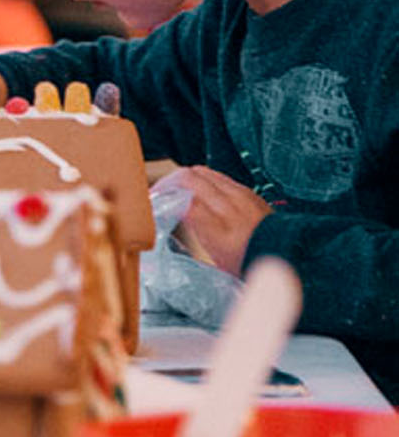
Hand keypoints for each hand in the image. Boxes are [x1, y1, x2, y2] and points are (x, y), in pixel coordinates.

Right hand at [154, 165, 271, 275]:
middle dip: (167, 183)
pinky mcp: (247, 191)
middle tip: (157, 193)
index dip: (161, 200)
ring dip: (183, 178)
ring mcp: (240, 195)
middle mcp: (229, 207)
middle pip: (188, 178)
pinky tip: (197, 191)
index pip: (181, 202)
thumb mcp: (217, 260)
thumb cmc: (249, 264)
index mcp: (218, 230)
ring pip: (201, 172)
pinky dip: (201, 179)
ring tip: (174, 189)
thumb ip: (196, 233)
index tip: (150, 205)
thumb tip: (172, 214)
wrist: (287, 258)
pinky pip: (217, 176)